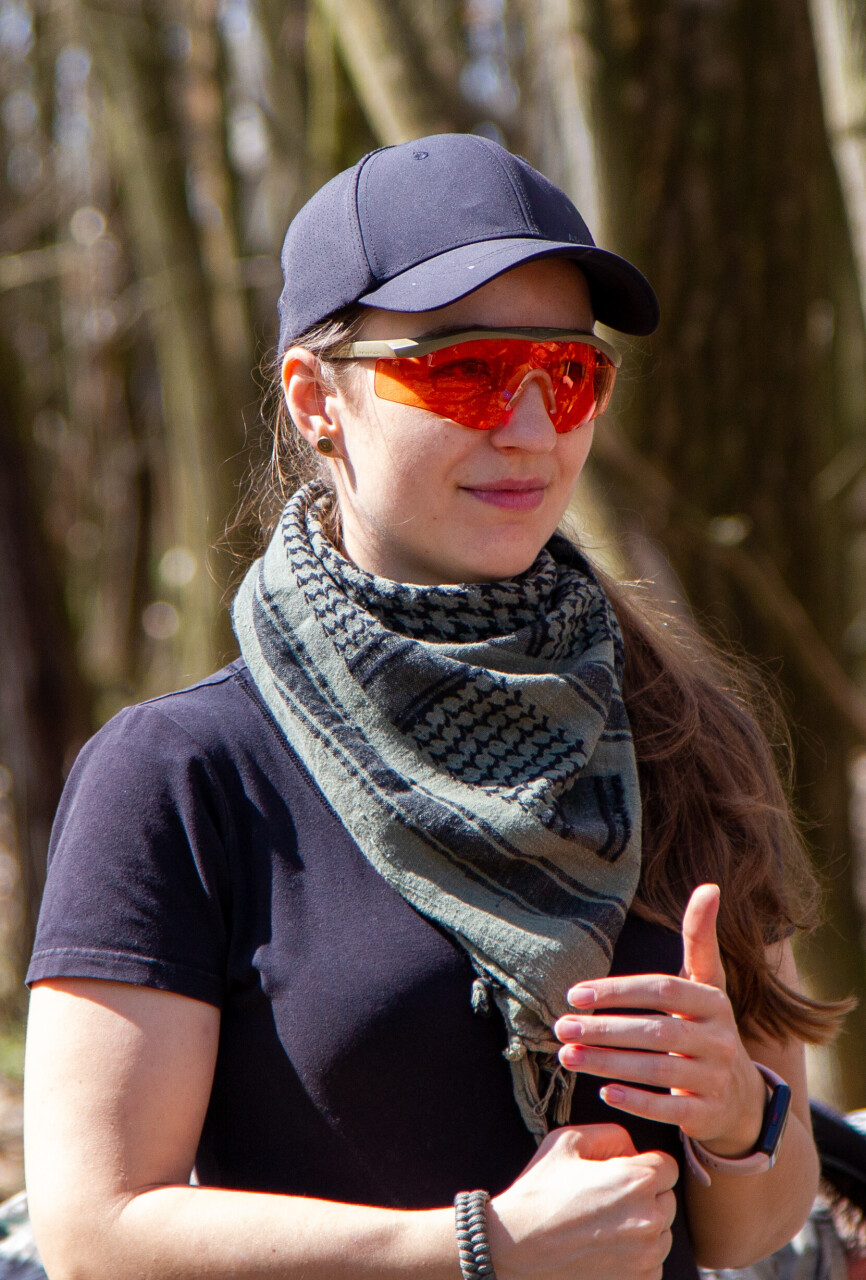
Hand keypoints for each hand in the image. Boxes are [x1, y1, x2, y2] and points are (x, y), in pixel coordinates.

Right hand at [489, 1123, 677, 1279]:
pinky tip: (604, 1246)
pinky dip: (636, 1254)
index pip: (668, 1166)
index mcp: (637, 1180)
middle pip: (667, 1198)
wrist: (516, 1247)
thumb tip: (632, 1148)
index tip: (622, 1172)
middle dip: (645, 1194)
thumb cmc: (540, 1192)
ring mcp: (647, 1256)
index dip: (646, 1165)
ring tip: (604, 1224)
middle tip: (608, 1198)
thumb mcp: (567, 1140)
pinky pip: (652, 1262)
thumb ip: (610, 1134)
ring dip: (643, 1225)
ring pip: (663, 1232)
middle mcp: (650, 1218)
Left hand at [554, 884, 767, 1155]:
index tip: (574, 994)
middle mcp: (719, 1038)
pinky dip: (637, 1102)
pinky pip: (671, 1109)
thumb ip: (700, 938)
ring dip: (608, 1063)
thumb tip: (709, 886)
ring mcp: (716, 1078)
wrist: (740, 1097)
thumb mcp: (708, 983)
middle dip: (604, 1029)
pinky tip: (603, 1092)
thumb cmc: (706, 1027)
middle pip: (656, 1031)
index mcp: (713, 1000)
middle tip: (561, 1027)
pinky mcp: (708, 1114)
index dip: (617, 991)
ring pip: (658, 1070)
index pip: (661, 989)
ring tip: (567, 1056)